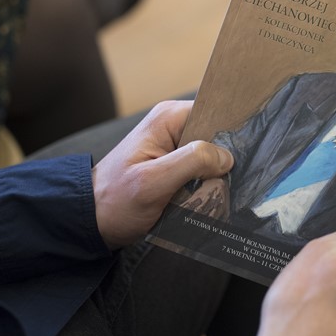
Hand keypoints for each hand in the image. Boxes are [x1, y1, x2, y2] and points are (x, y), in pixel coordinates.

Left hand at [92, 100, 233, 248]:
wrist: (91, 222)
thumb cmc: (115, 200)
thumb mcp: (153, 182)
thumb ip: (190, 163)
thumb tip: (226, 157)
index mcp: (169, 118)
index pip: (214, 113)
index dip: (230, 133)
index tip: (244, 155)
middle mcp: (174, 127)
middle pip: (216, 137)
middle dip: (223, 161)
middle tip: (225, 184)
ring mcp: (175, 148)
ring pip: (212, 159)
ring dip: (215, 178)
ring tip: (213, 195)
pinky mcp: (175, 168)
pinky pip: (202, 172)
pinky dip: (206, 187)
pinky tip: (205, 200)